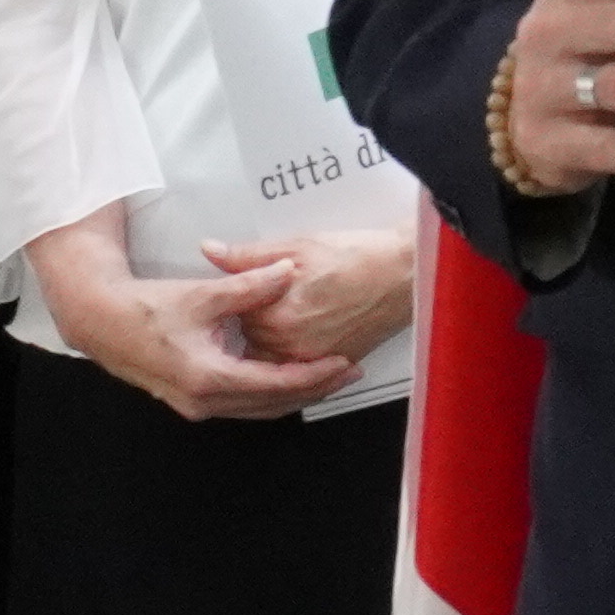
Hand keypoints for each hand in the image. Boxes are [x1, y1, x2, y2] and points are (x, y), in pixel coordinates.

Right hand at [24, 221, 352, 422]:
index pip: (276, 384)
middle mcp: (204, 401)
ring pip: (258, 409)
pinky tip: (286, 376)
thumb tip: (288, 271)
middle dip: (313, 389)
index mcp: (209, 377)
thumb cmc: (146, 307)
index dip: (314, 375)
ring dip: (293, 394)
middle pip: (272, 404)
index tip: (343, 363)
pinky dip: (269, 393)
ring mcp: (196, 405)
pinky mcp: (191, 400)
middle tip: (347, 372)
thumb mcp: (203, 294)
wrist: (100, 320)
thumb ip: (250, 285)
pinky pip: (242, 404)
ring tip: (326, 376)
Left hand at [204, 223, 417, 364]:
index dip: (240, 298)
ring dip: (274, 340)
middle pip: (252, 340)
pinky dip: (296, 353)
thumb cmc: (355, 255)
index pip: (235, 316)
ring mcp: (312, 361)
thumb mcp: (296, 246)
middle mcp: (289, 348)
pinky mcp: (332, 366)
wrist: (404, 273)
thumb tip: (209, 251)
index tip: (249, 287)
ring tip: (292, 310)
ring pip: (274, 357)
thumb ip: (248, 257)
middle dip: (255, 321)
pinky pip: (300, 368)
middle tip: (275, 295)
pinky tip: (305, 329)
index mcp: (274, 318)